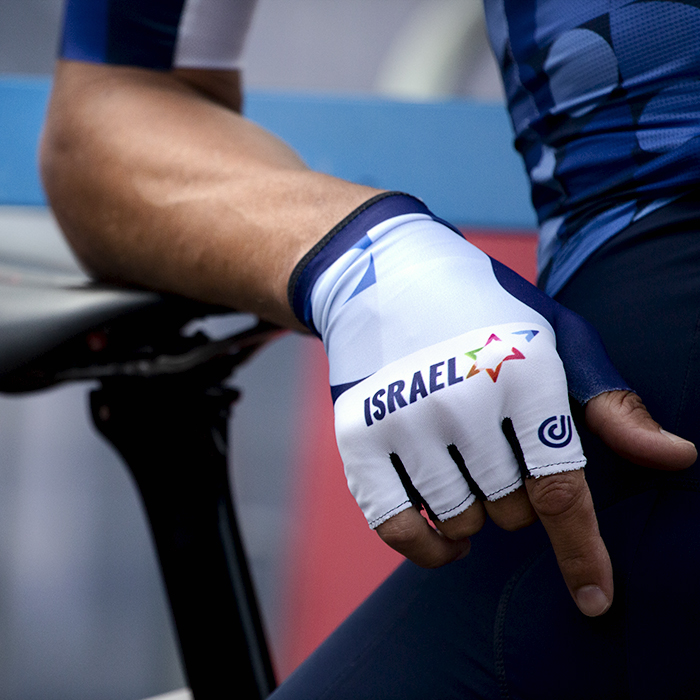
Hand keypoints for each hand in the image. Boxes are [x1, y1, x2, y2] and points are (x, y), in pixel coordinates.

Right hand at [289, 193, 696, 615]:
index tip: (595, 601)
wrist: (388, 276)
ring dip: (475, 515)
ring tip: (466, 466)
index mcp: (524, 372)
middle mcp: (461, 397)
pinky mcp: (357, 434)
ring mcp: (403, 417)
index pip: (562, 489)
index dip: (582, 554)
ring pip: (459, 522)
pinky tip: (442, 539)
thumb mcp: (559, 340)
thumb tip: (679, 457)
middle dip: (519, 497)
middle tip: (499, 448)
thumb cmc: (487, 315)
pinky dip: (426, 548)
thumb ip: (610, 407)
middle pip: (511, 513)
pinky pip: (396, 528)